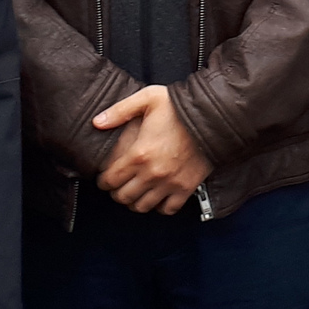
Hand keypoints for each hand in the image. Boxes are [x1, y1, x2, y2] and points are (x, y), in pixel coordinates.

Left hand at [91, 86, 210, 213]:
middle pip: (123, 197)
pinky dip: (160, 207)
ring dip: (135, 202)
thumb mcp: (147, 99)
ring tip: (135, 193)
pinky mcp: (186, 188)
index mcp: (139, 154)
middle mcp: (152, 173)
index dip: (103, 181)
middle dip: (116, 193)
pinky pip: (168, 209)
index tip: (104, 178)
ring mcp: (170, 183)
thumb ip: (119, 111)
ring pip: (143, 207)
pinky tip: (157, 197)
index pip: (110, 180)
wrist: (212, 116)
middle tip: (117, 186)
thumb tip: (96, 122)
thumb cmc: (179, 107)